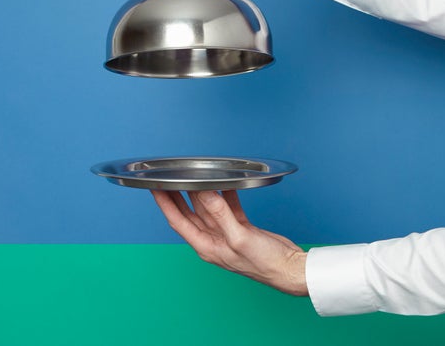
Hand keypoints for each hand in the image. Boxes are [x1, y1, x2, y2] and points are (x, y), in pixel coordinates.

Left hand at [152, 189, 307, 296]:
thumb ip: (220, 214)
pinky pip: (227, 207)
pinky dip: (224, 195)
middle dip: (176, 196)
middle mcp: (212, 239)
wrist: (289, 269)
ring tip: (190, 176)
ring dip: (199, 192)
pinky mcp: (240, 228)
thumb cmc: (265, 263)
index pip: (178, 220)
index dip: (164, 203)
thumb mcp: (239, 237)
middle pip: (189, 213)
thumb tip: (203, 194)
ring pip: (207, 208)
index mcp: (206, 246)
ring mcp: (226, 233)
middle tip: (166, 178)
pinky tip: (222, 183)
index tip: (155, 187)